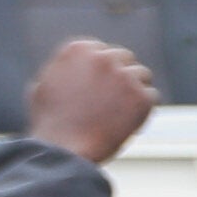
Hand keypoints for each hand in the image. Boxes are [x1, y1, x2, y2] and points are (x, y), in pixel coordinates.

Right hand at [25, 38, 160, 168]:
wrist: (63, 147)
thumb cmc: (51, 121)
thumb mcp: (45, 85)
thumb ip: (64, 69)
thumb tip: (76, 64)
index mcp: (79, 49)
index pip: (103, 50)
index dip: (104, 68)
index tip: (102, 85)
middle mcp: (103, 57)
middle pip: (125, 58)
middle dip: (122, 75)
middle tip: (117, 97)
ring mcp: (124, 76)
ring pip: (142, 75)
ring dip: (136, 90)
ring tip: (121, 111)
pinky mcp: (141, 96)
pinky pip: (152, 96)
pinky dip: (144, 110)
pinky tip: (129, 121)